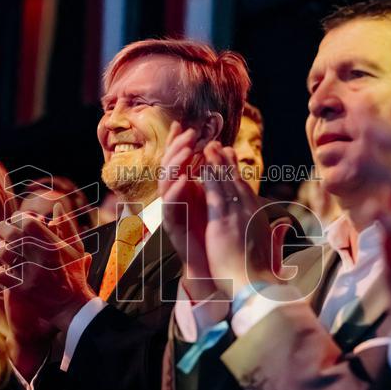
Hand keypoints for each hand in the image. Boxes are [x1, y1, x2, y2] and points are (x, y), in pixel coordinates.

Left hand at [0, 203, 96, 334]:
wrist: (72, 308)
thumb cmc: (74, 276)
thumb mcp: (76, 249)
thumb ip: (67, 226)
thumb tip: (59, 206)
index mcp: (53, 245)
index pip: (28, 223)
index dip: (19, 218)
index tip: (16, 219)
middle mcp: (40, 258)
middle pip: (13, 235)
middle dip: (4, 229)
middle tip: (1, 228)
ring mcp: (30, 274)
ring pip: (4, 253)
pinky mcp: (21, 290)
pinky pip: (0, 275)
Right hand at [159, 122, 215, 300]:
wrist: (213, 265)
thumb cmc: (214, 231)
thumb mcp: (216, 197)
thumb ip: (216, 175)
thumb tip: (224, 149)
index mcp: (184, 189)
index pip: (179, 160)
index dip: (179, 142)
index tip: (186, 124)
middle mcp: (175, 197)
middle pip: (169, 167)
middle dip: (178, 148)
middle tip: (190, 133)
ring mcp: (172, 211)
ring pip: (166, 183)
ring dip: (176, 165)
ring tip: (187, 151)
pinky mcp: (172, 226)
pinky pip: (170, 207)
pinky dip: (176, 193)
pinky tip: (183, 181)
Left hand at [200, 142, 279, 297]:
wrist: (257, 287)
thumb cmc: (262, 276)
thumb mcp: (270, 251)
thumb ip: (275, 235)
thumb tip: (284, 228)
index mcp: (258, 220)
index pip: (246, 192)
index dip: (238, 176)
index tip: (233, 162)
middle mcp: (249, 213)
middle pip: (236, 181)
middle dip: (226, 162)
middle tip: (219, 146)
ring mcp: (236, 215)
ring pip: (225, 182)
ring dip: (215, 162)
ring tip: (207, 147)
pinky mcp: (222, 222)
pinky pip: (214, 193)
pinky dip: (208, 177)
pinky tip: (201, 166)